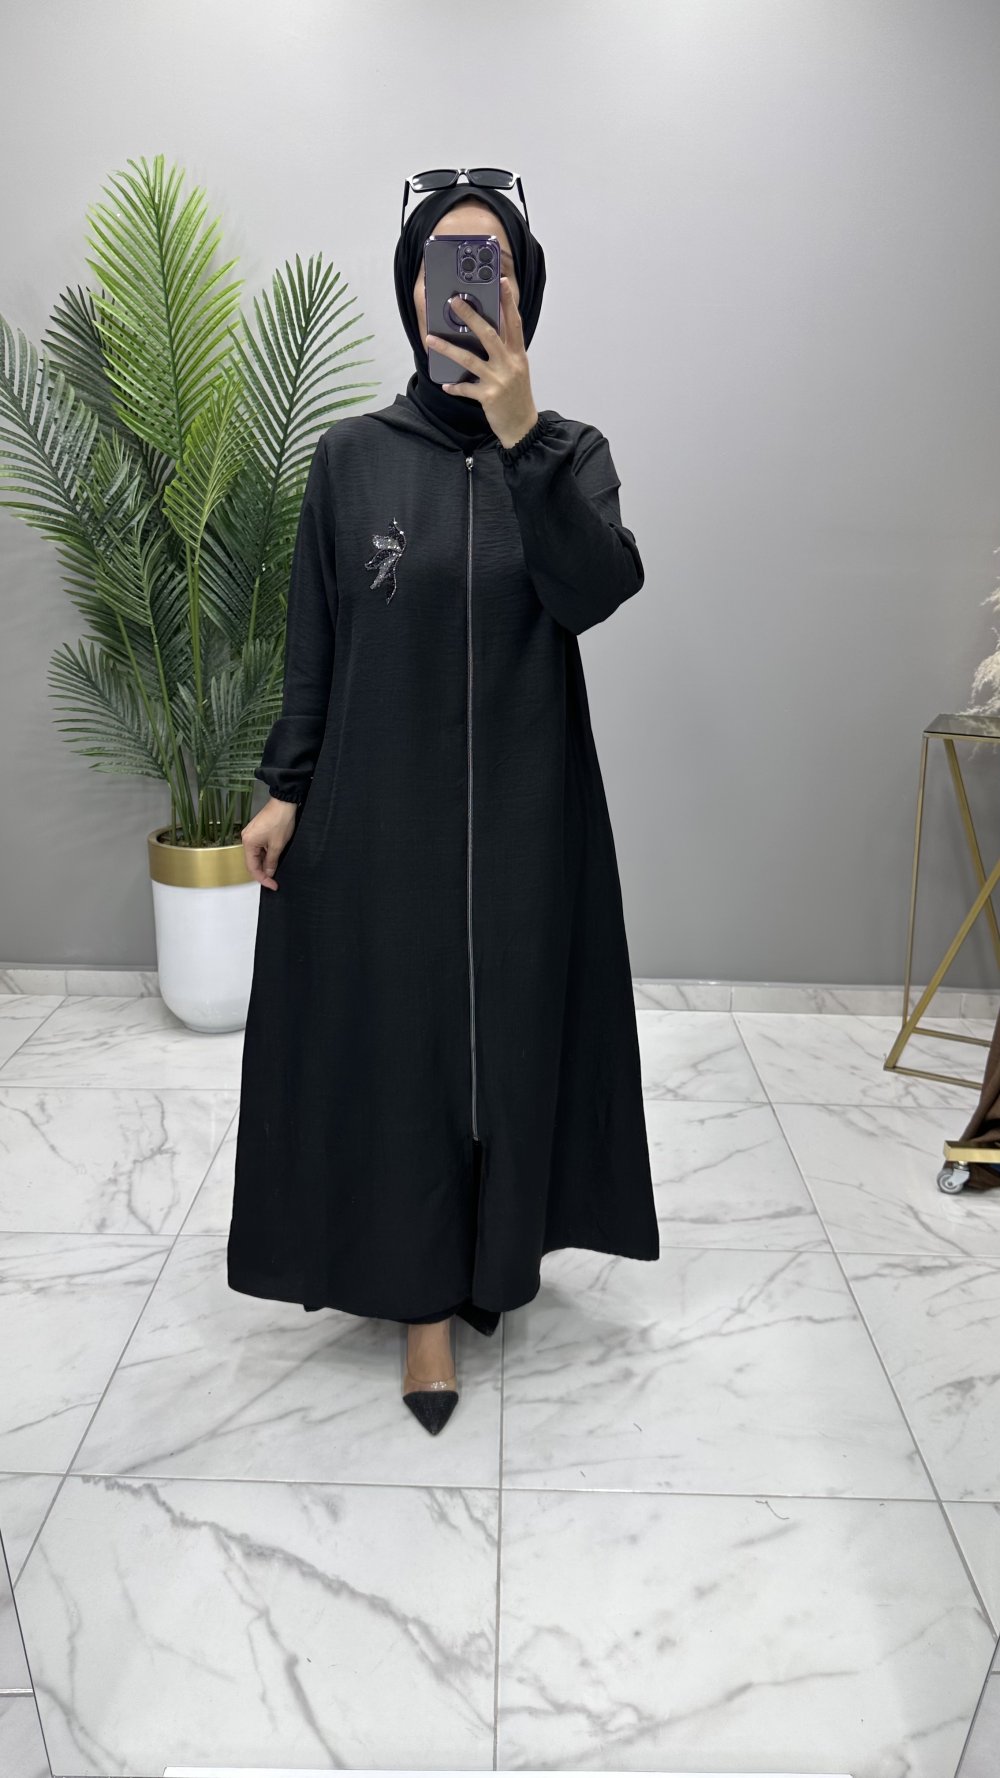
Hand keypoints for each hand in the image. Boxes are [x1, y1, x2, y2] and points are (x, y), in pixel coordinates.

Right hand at [241, 797, 297, 888]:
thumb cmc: (280, 820)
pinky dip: (266, 854)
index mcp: (248, 843)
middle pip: (253, 861)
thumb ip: (272, 862)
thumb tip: (269, 873)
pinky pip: (259, 847)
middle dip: (263, 872)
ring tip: (276, 870)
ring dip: (265, 863)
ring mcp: (251, 834)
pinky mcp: (257, 831)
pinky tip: (274, 858)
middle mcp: (246, 839)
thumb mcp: (278, 845)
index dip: (262, 878)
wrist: (284, 802)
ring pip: (257, 855)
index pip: (252, 867)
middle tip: (274, 881)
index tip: (272, 885)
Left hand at [427, 276, 538, 449]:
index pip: (514, 322)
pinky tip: (446, 385)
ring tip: (430, 340)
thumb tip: (484, 333)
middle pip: (488, 334)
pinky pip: (465, 388)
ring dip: (447, 348)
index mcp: (518, 355)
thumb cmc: (517, 396)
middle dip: (470, 316)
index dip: (508, 302)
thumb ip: (505, 352)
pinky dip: (455, 387)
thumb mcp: (517, 370)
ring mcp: (499, 380)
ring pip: (469, 359)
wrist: (523, 427)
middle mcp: (510, 364)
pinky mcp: (488, 396)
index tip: (502, 282)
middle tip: (453, 302)